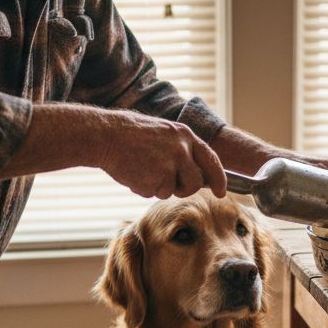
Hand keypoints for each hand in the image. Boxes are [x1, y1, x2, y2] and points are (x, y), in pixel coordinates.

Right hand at [96, 110, 226, 198]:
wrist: (106, 135)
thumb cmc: (131, 135)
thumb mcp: (163, 134)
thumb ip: (181, 151)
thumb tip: (195, 174)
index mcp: (185, 135)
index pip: (211, 160)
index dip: (219, 179)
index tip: (222, 192)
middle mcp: (182, 150)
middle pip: (195, 183)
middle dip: (183, 189)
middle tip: (165, 182)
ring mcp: (170, 165)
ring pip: (173, 191)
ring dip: (159, 187)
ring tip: (143, 169)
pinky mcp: (156, 179)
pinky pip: (154, 193)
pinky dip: (143, 188)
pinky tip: (134, 172)